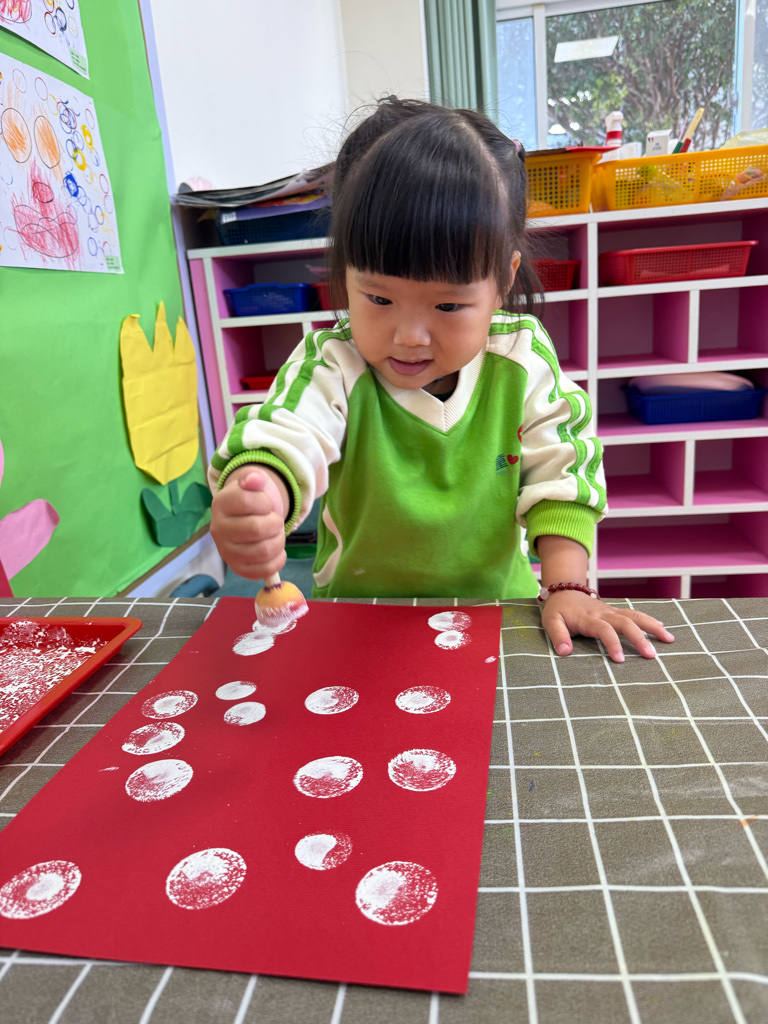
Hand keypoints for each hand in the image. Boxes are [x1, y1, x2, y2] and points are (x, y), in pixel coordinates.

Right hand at [210, 466, 287, 580]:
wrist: (248, 518)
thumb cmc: (254, 499)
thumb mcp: (255, 482)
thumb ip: (255, 477)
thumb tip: (254, 479)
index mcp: (220, 504)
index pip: (247, 502)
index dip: (265, 502)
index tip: (266, 504)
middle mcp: (218, 530)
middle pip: (257, 529)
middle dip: (275, 523)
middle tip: (274, 521)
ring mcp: (226, 552)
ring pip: (263, 551)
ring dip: (279, 540)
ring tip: (276, 534)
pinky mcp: (238, 569)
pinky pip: (265, 570)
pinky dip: (278, 559)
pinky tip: (277, 550)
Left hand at [540, 589, 673, 662]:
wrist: (564, 591)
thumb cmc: (558, 610)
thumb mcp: (550, 621)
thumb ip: (558, 636)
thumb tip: (564, 651)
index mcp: (589, 617)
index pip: (604, 630)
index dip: (612, 644)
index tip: (620, 660)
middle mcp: (604, 613)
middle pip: (626, 622)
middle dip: (640, 638)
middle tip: (652, 656)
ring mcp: (612, 611)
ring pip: (635, 615)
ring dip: (652, 626)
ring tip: (669, 639)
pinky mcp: (616, 611)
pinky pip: (635, 614)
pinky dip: (650, 620)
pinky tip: (662, 628)